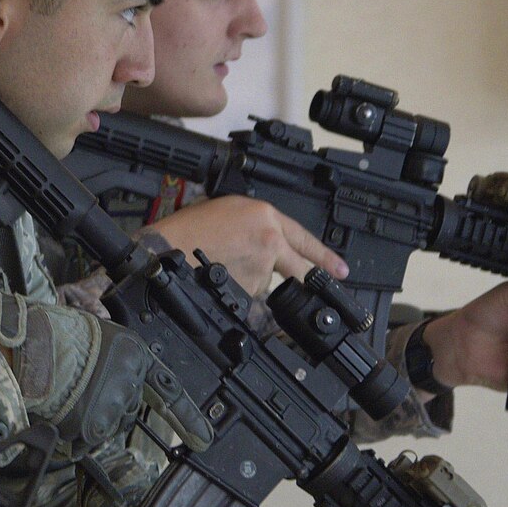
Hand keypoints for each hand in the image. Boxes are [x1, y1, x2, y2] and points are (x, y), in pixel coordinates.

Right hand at [141, 196, 347, 297]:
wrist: (167, 247)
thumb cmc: (187, 228)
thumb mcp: (227, 209)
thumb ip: (254, 223)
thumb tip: (263, 239)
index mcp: (265, 216)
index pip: (303, 238)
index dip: (324, 255)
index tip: (339, 268)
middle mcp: (269, 240)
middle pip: (301, 266)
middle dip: (316, 276)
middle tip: (327, 282)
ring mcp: (260, 267)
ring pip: (268, 283)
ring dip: (253, 282)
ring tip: (224, 270)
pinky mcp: (247, 288)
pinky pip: (251, 297)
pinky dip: (239, 293)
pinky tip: (221, 280)